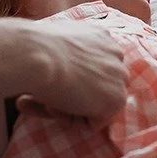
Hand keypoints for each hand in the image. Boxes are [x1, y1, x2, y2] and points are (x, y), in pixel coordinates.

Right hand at [13, 20, 127, 129]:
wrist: (39, 55)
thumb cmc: (37, 47)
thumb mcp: (51, 40)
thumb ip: (63, 52)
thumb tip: (56, 64)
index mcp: (101, 35)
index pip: (91, 67)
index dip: (68, 80)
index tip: (47, 84)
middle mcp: (115, 52)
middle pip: (95, 86)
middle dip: (71, 96)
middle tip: (45, 96)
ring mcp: (119, 75)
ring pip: (94, 104)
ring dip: (71, 107)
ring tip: (49, 99)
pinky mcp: (117, 98)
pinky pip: (93, 121)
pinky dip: (73, 120)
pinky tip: (58, 105)